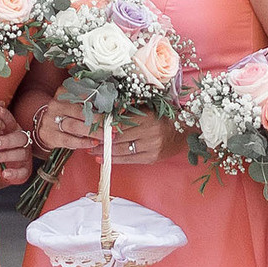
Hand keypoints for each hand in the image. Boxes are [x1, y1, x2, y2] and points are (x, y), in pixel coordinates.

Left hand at [34, 82, 176, 162]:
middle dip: (97, 138)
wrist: (186, 131)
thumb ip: (129, 108)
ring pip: (120, 150)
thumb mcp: (148, 107)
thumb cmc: (164, 116)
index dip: (100, 124)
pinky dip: (113, 159)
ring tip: (88, 149)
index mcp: (147, 117)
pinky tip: (101, 158)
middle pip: (116, 137)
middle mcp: (149, 133)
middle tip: (81, 138)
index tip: (85, 124)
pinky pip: (129, 159)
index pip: (118, 122)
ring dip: (102, 150)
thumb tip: (105, 107)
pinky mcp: (152, 158)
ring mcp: (151, 147)